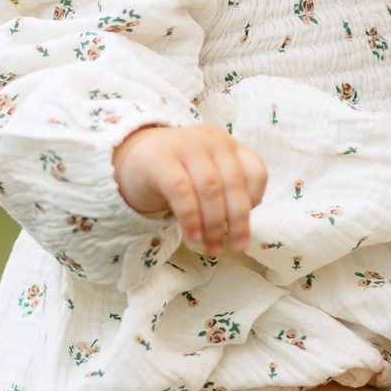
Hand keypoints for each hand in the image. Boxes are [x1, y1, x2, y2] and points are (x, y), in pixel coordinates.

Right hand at [112, 124, 267, 255]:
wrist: (134, 157)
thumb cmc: (179, 173)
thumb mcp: (208, 175)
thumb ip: (227, 193)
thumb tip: (241, 229)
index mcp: (229, 145)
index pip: (256, 171)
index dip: (255, 200)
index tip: (245, 223)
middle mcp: (212, 141)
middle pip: (233, 184)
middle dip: (238, 221)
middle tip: (236, 248)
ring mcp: (186, 146)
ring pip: (210, 189)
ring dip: (214, 225)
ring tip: (212, 249)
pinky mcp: (160, 160)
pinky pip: (182, 192)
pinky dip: (191, 218)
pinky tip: (194, 237)